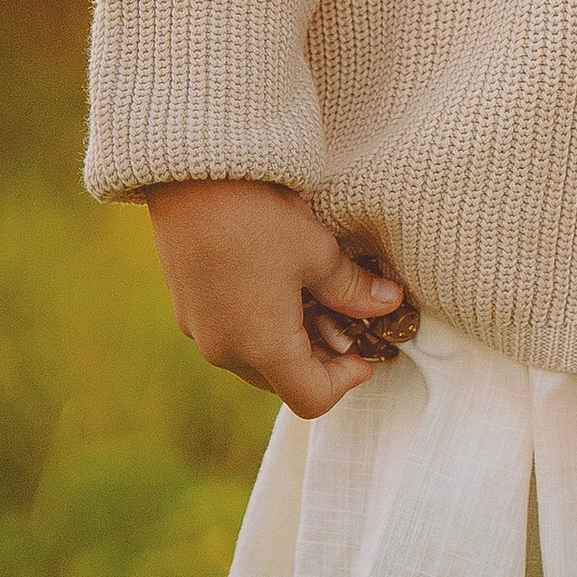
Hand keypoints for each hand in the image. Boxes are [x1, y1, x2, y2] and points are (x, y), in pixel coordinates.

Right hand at [144, 180, 411, 419]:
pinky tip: (279, 283)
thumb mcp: (318, 253)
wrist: (191, 178)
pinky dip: (260, 326)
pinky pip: (230, 335)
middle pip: (282, 382)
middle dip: (320, 361)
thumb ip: (354, 290)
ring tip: (316, 299)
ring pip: (254, 360)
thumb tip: (390, 304)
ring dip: (290, 343)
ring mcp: (200, 331)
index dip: (346, 382)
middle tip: (348, 324)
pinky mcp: (186, 308)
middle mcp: (225, 351)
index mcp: (262, 348)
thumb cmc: (260, 218)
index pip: (311, 398)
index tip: (367, 355)